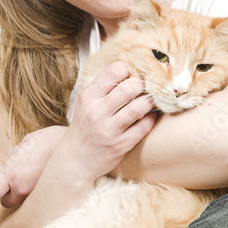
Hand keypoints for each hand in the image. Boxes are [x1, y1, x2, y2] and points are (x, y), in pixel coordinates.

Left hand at [0, 125, 66, 207]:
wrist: (79, 147)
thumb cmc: (54, 141)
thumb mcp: (27, 142)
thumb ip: (15, 159)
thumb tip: (9, 168)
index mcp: (13, 172)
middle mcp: (22, 188)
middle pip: (6, 202)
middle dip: (10, 193)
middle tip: (19, 179)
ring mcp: (36, 197)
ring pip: (23, 202)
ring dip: (25, 193)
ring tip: (37, 177)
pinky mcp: (49, 200)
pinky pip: (38, 201)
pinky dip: (40, 193)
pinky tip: (47, 179)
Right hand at [67, 61, 156, 181]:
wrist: (75, 160)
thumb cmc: (84, 126)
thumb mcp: (86, 103)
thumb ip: (103, 87)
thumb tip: (129, 67)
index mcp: (88, 97)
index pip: (113, 71)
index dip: (127, 69)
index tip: (132, 73)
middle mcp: (97, 112)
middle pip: (130, 87)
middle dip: (142, 84)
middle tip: (145, 86)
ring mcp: (109, 130)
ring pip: (139, 107)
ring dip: (149, 101)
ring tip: (151, 99)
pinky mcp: (120, 145)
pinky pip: (144, 127)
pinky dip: (152, 118)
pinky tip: (152, 115)